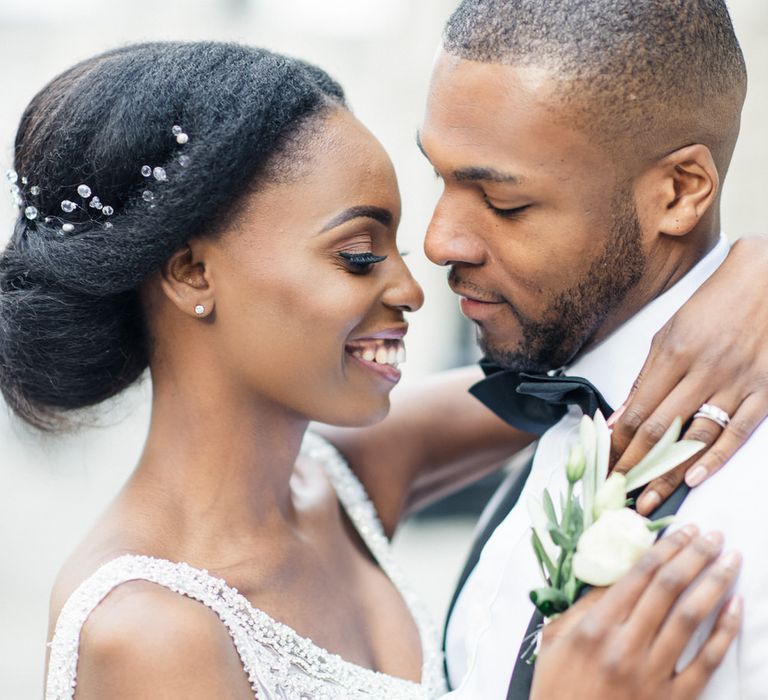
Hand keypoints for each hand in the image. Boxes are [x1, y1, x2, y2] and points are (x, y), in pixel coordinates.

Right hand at [531, 526, 741, 699]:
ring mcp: (652, 673)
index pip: (638, 575)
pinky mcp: (673, 698)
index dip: (665, 548)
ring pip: (691, 617)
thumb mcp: (555, 640)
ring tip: (730, 560)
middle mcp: (625, 645)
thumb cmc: (558, 687)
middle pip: (668, 588)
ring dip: (714, 583)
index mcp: (595, 626)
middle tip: (713, 535)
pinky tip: (735, 608)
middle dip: (694, 555)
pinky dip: (724, 632)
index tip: (683, 530)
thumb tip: (615, 576)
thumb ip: (584, 606)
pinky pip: (706, 661)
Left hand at [610, 236, 767, 514]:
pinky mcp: (763, 391)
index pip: (637, 410)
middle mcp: (701, 371)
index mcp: (672, 354)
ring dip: (668, 471)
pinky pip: (736, 430)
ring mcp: (735, 382)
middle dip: (635, 464)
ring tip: (649, 498)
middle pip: (660, 429)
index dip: (619, 443)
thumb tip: (620, 417)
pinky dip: (714, 456)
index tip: (605, 465)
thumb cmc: (713, 307)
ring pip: (694, 436)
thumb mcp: (669, 333)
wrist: (767, 282)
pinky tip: (694, 478)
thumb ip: (646, 376)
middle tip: (618, 492)